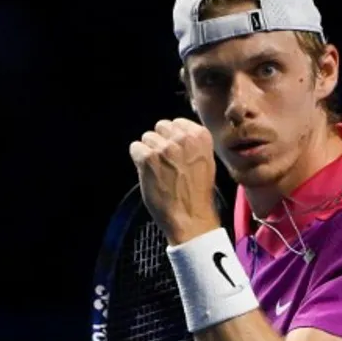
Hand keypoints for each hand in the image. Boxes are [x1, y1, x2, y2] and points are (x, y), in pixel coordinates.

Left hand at [128, 118, 220, 244]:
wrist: (190, 218)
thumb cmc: (198, 194)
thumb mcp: (206, 161)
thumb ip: (193, 144)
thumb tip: (175, 134)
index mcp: (201, 136)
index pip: (177, 123)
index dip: (173, 138)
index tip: (175, 152)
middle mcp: (183, 138)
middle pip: (161, 127)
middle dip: (160, 142)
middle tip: (165, 162)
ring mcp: (165, 148)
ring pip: (147, 137)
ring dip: (149, 152)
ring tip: (158, 170)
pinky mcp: (148, 158)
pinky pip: (135, 148)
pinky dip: (138, 160)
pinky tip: (148, 173)